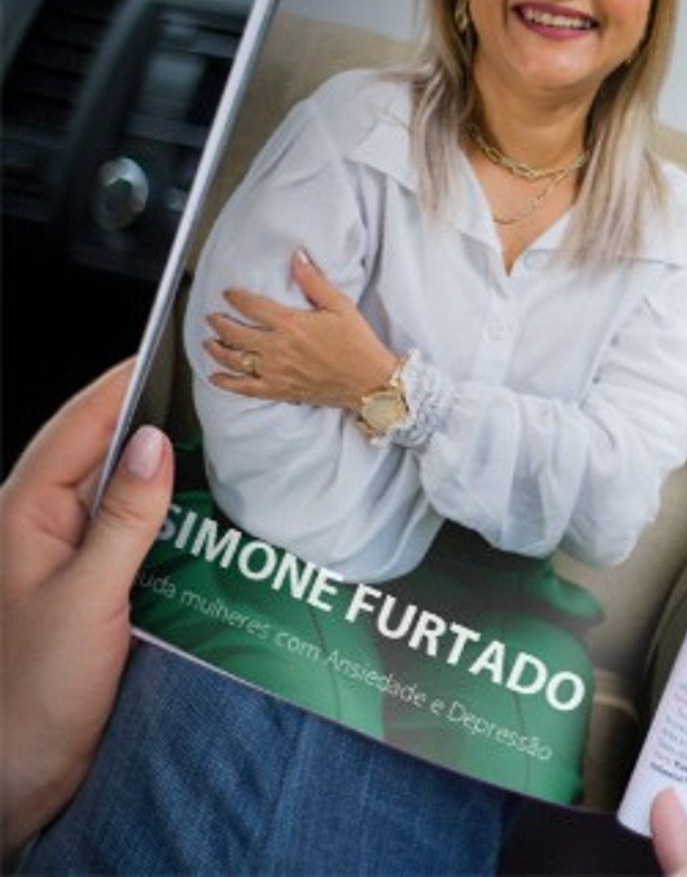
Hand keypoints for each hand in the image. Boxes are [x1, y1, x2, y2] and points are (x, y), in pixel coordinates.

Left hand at [0, 362, 173, 853]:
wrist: (13, 779)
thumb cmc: (31, 695)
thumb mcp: (86, 599)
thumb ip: (124, 518)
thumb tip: (153, 441)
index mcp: (24, 516)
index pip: (78, 426)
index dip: (123, 382)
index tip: (172, 347)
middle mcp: (42, 529)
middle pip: (99, 450)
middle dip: (151, 413)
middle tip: (213, 386)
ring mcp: (65, 560)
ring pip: (120, 491)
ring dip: (166, 465)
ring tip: (225, 436)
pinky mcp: (91, 593)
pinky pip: (133, 534)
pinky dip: (170, 514)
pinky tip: (211, 511)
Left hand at [204, 249, 398, 409]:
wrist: (368, 382)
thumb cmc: (358, 344)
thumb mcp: (340, 306)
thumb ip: (314, 281)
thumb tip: (296, 258)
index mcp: (291, 324)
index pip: (252, 307)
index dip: (235, 298)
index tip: (228, 293)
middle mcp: (278, 348)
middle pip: (235, 333)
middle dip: (219, 323)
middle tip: (212, 317)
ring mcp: (276, 372)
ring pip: (234, 360)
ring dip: (216, 350)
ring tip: (209, 342)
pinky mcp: (279, 390)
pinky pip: (244, 388)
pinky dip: (226, 383)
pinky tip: (215, 376)